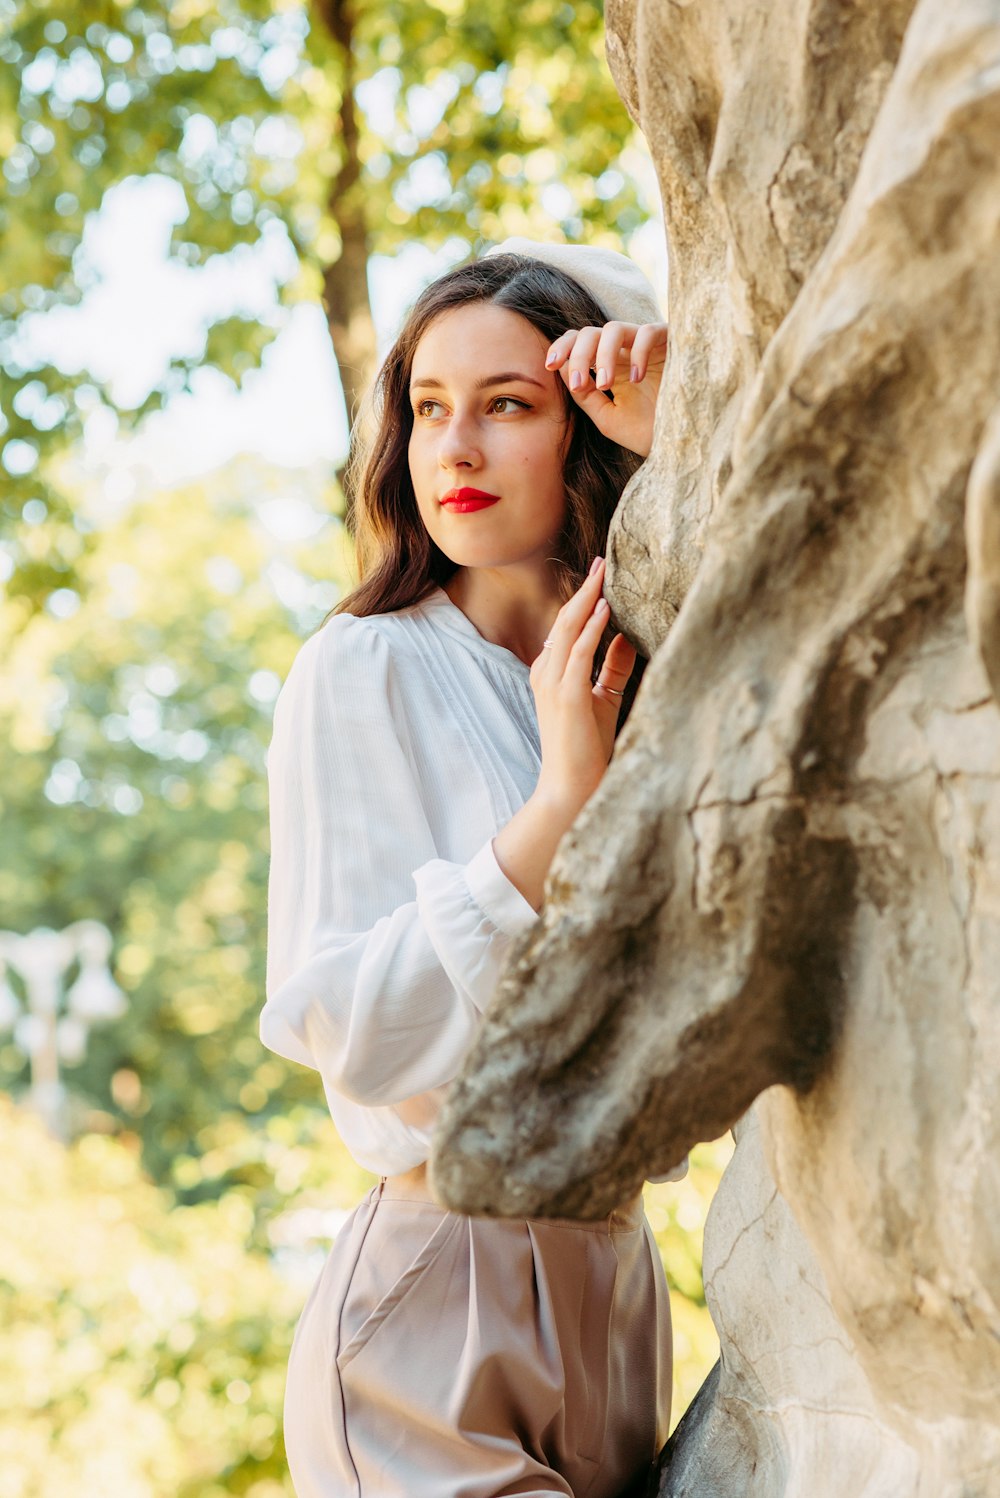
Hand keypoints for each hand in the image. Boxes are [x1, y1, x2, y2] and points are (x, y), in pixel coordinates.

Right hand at [529, 557, 637, 820]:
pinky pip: (578, 652)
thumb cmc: (586, 747)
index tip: (599, 575)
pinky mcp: (567, 696)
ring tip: (603, 574)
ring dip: (587, 600)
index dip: (582, 599)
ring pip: (567, 630)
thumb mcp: (602, 698)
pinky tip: (604, 609)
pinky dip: (591, 628)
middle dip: (583, 590)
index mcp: (550, 673)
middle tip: (601, 562)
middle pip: (564, 621)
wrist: (571, 786)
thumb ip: (611, 667)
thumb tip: (625, 636)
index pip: (565, 627)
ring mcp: (553, 683)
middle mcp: (545, 673)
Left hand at [545, 320, 666, 456]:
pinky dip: (638, 353)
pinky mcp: (672, 344)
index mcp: (611, 367)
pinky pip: (648, 332)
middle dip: (578, 355)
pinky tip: (637, 379)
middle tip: (578, 384)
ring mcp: (649, 347)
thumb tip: (561, 367)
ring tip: (605, 385)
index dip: (563, 347)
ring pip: (615, 328)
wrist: (684, 446)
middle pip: (591, 332)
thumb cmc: (649, 434)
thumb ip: (584, 396)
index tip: (549, 365)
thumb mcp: (607, 418)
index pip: (581, 343)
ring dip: (602, 355)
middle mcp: (627, 353)